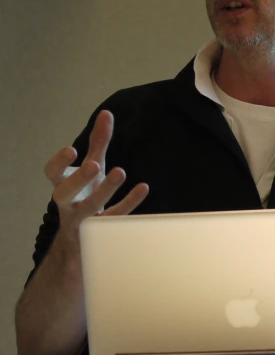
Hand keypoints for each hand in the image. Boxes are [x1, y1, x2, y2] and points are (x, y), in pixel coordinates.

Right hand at [44, 110, 148, 243]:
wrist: (82, 240)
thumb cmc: (86, 195)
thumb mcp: (92, 169)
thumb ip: (98, 143)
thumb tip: (107, 114)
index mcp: (63, 186)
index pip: (52, 174)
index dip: (58, 162)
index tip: (71, 149)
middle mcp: (69, 204)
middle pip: (65, 193)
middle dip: (78, 179)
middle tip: (93, 164)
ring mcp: (84, 220)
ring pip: (91, 208)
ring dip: (105, 190)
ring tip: (120, 171)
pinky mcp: (102, 231)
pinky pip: (116, 218)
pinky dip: (129, 203)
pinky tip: (143, 187)